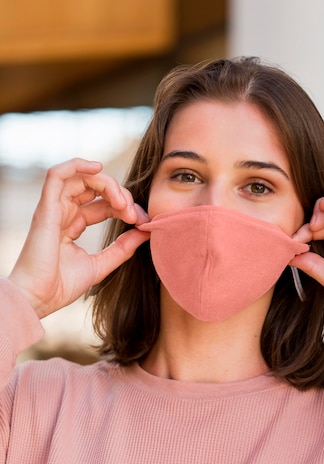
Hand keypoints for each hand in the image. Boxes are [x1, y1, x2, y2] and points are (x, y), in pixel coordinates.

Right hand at [8, 158, 149, 317]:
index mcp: (72, 224)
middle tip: (135, 215)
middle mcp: (62, 212)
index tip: (143, 223)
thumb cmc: (60, 286)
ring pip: (81, 178)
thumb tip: (145, 232)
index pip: (103, 204)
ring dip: (108, 185)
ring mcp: (53, 209)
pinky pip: (57, 174)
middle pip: (95, 188)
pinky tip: (98, 168)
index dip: (125, 207)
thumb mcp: (101, 264)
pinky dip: (77, 165)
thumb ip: (122, 248)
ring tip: (123, 202)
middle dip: (121, 196)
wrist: (38, 299)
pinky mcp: (46, 209)